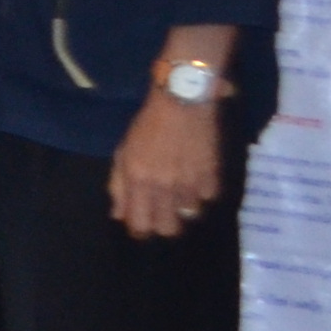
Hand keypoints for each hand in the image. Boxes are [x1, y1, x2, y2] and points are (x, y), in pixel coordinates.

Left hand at [109, 79, 224, 239]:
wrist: (183, 101)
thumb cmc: (147, 125)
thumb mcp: (123, 152)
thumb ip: (118, 185)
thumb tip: (118, 215)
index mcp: (139, 181)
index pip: (140, 224)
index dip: (140, 229)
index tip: (141, 224)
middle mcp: (165, 187)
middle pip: (169, 229)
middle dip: (164, 225)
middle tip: (161, 212)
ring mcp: (190, 183)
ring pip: (190, 215)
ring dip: (184, 207)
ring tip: (179, 191)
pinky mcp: (212, 176)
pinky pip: (208, 198)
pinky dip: (202, 193)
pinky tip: (195, 179)